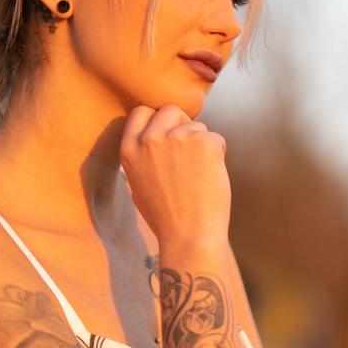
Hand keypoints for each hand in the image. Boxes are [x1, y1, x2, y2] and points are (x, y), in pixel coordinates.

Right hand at [120, 103, 230, 247]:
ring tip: (198, 177)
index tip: (167, 134)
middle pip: (171, 111)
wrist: (189, 236)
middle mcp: (150, 139)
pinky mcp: (205, 143)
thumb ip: (143, 157)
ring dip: (202, 145)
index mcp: (129, 149)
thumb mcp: (138, 184)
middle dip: (182, 126)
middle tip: (190, 154)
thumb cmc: (166, 217)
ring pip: (197, 126)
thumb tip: (154, 136)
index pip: (142, 112)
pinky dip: (218, 155)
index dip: (157, 121)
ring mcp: (178, 138)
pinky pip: (216, 139)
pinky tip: (211, 178)